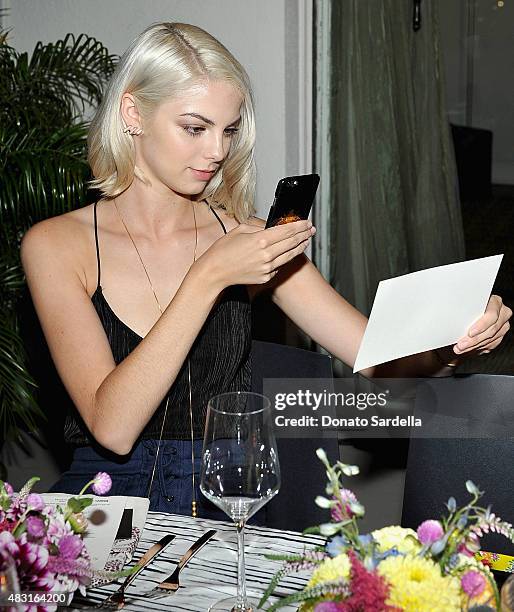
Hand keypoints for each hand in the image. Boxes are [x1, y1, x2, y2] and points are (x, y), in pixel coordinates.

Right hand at [194, 219, 314, 288]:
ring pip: (290, 256)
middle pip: (292, 243)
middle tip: (310, 230)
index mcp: (260, 240)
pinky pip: (280, 266)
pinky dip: (285, 258)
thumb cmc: (223, 250)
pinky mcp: (266, 277)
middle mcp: (266, 255)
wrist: (215, 272)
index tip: (307, 222)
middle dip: (304, 235)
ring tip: (305, 240)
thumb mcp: (240, 229)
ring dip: (299, 247)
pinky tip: (287, 253)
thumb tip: (272, 225)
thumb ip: (259, 226)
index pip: (287, 231)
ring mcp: (267, 268)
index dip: (300, 226)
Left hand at [453, 294, 511, 356]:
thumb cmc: (467, 305)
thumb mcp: (465, 304)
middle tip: (461, 345)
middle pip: (491, 330)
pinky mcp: (500, 335)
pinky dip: (477, 348)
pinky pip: (490, 344)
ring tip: (460, 348)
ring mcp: (502, 325)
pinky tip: (468, 349)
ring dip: (473, 346)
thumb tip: (453, 320)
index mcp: (495, 302)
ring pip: (490, 339)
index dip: (481, 325)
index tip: (470, 333)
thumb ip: (464, 310)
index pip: (492, 314)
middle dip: (474, 340)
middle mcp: (502, 313)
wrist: (472, 309)